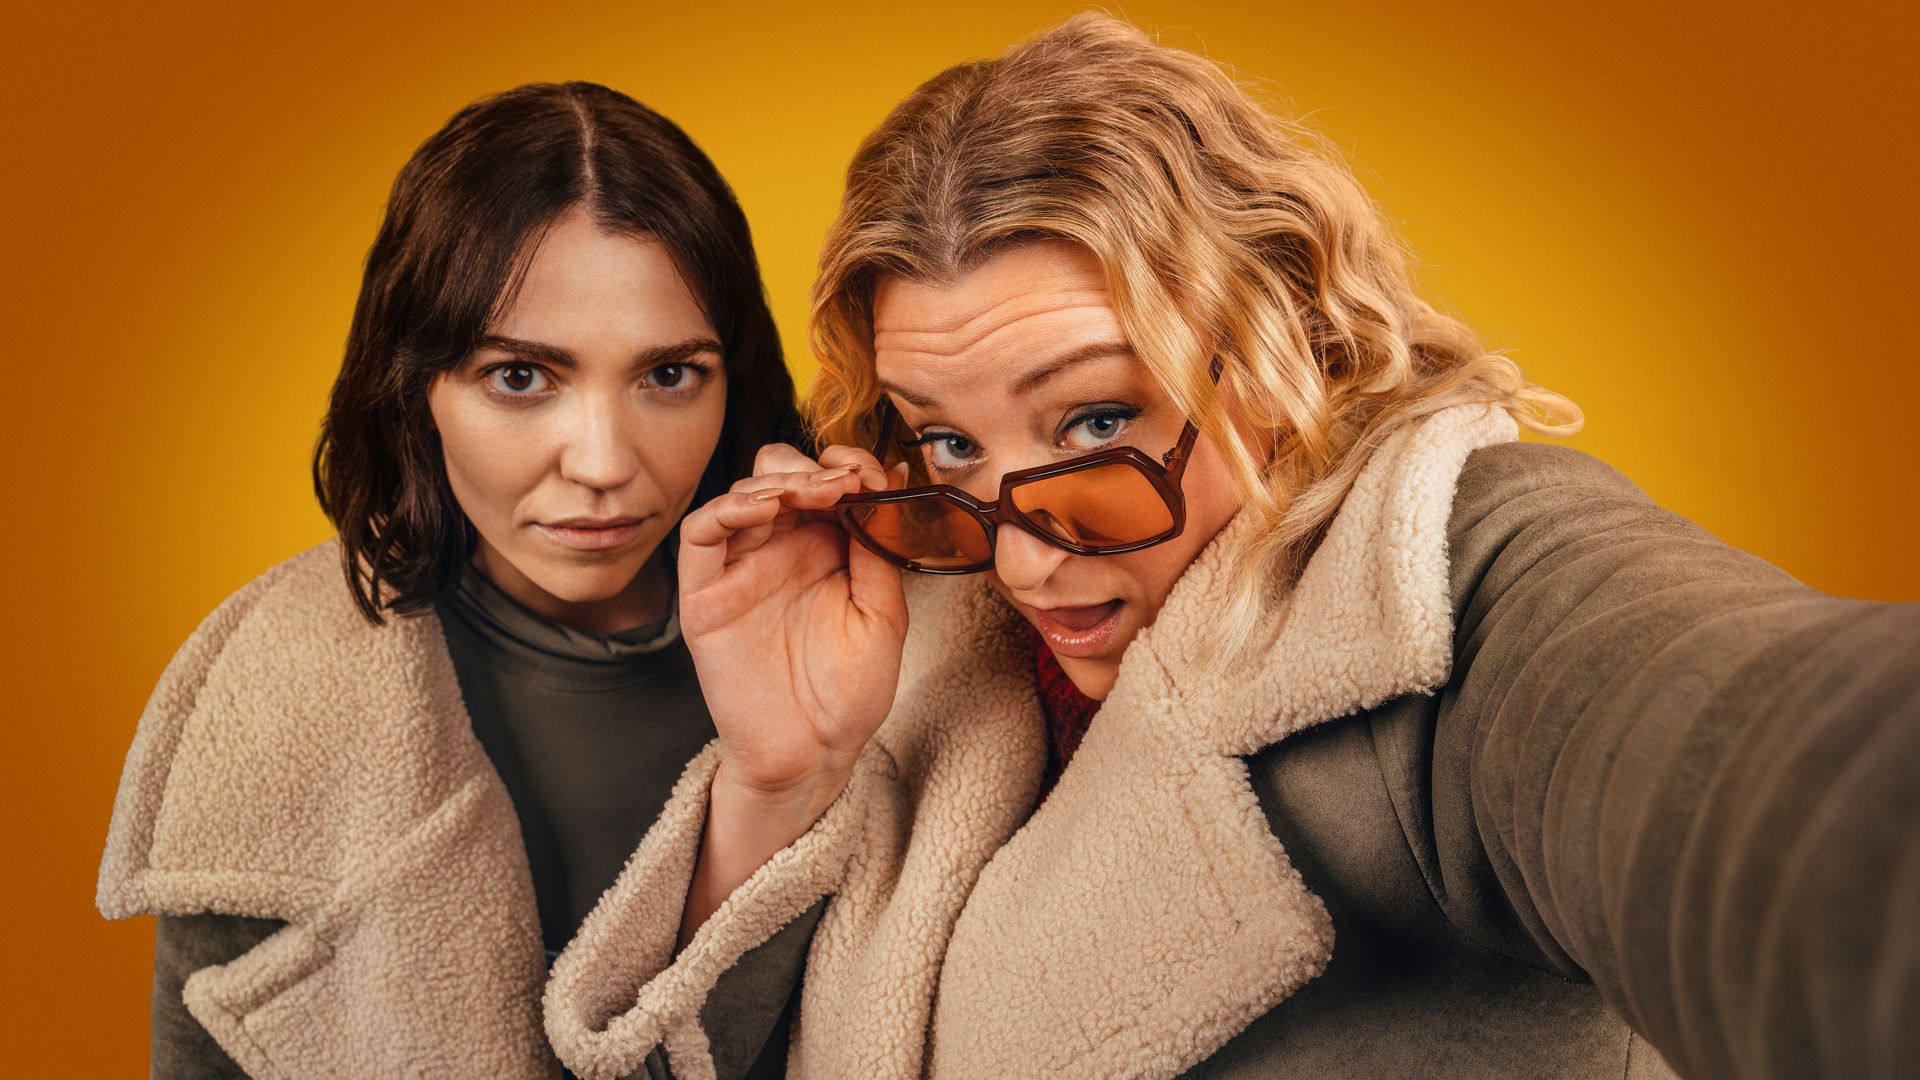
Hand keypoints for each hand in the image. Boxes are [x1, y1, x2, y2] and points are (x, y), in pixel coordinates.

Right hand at [678, 442, 905, 811]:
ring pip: (742, 494)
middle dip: (810, 467)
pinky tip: (764, 506)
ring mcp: (741, 568)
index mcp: (825, 548)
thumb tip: (888, 481)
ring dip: (776, 480)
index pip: (825, 482)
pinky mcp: (706, 593)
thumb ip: (879, 549)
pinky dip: (727, 508)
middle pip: (779, 474)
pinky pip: (701, 534)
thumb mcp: (883, 614)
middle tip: (842, 481)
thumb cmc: (849, 692)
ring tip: (812, 492)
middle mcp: (781, 550)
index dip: (846, 466)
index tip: (872, 473)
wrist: (813, 752)